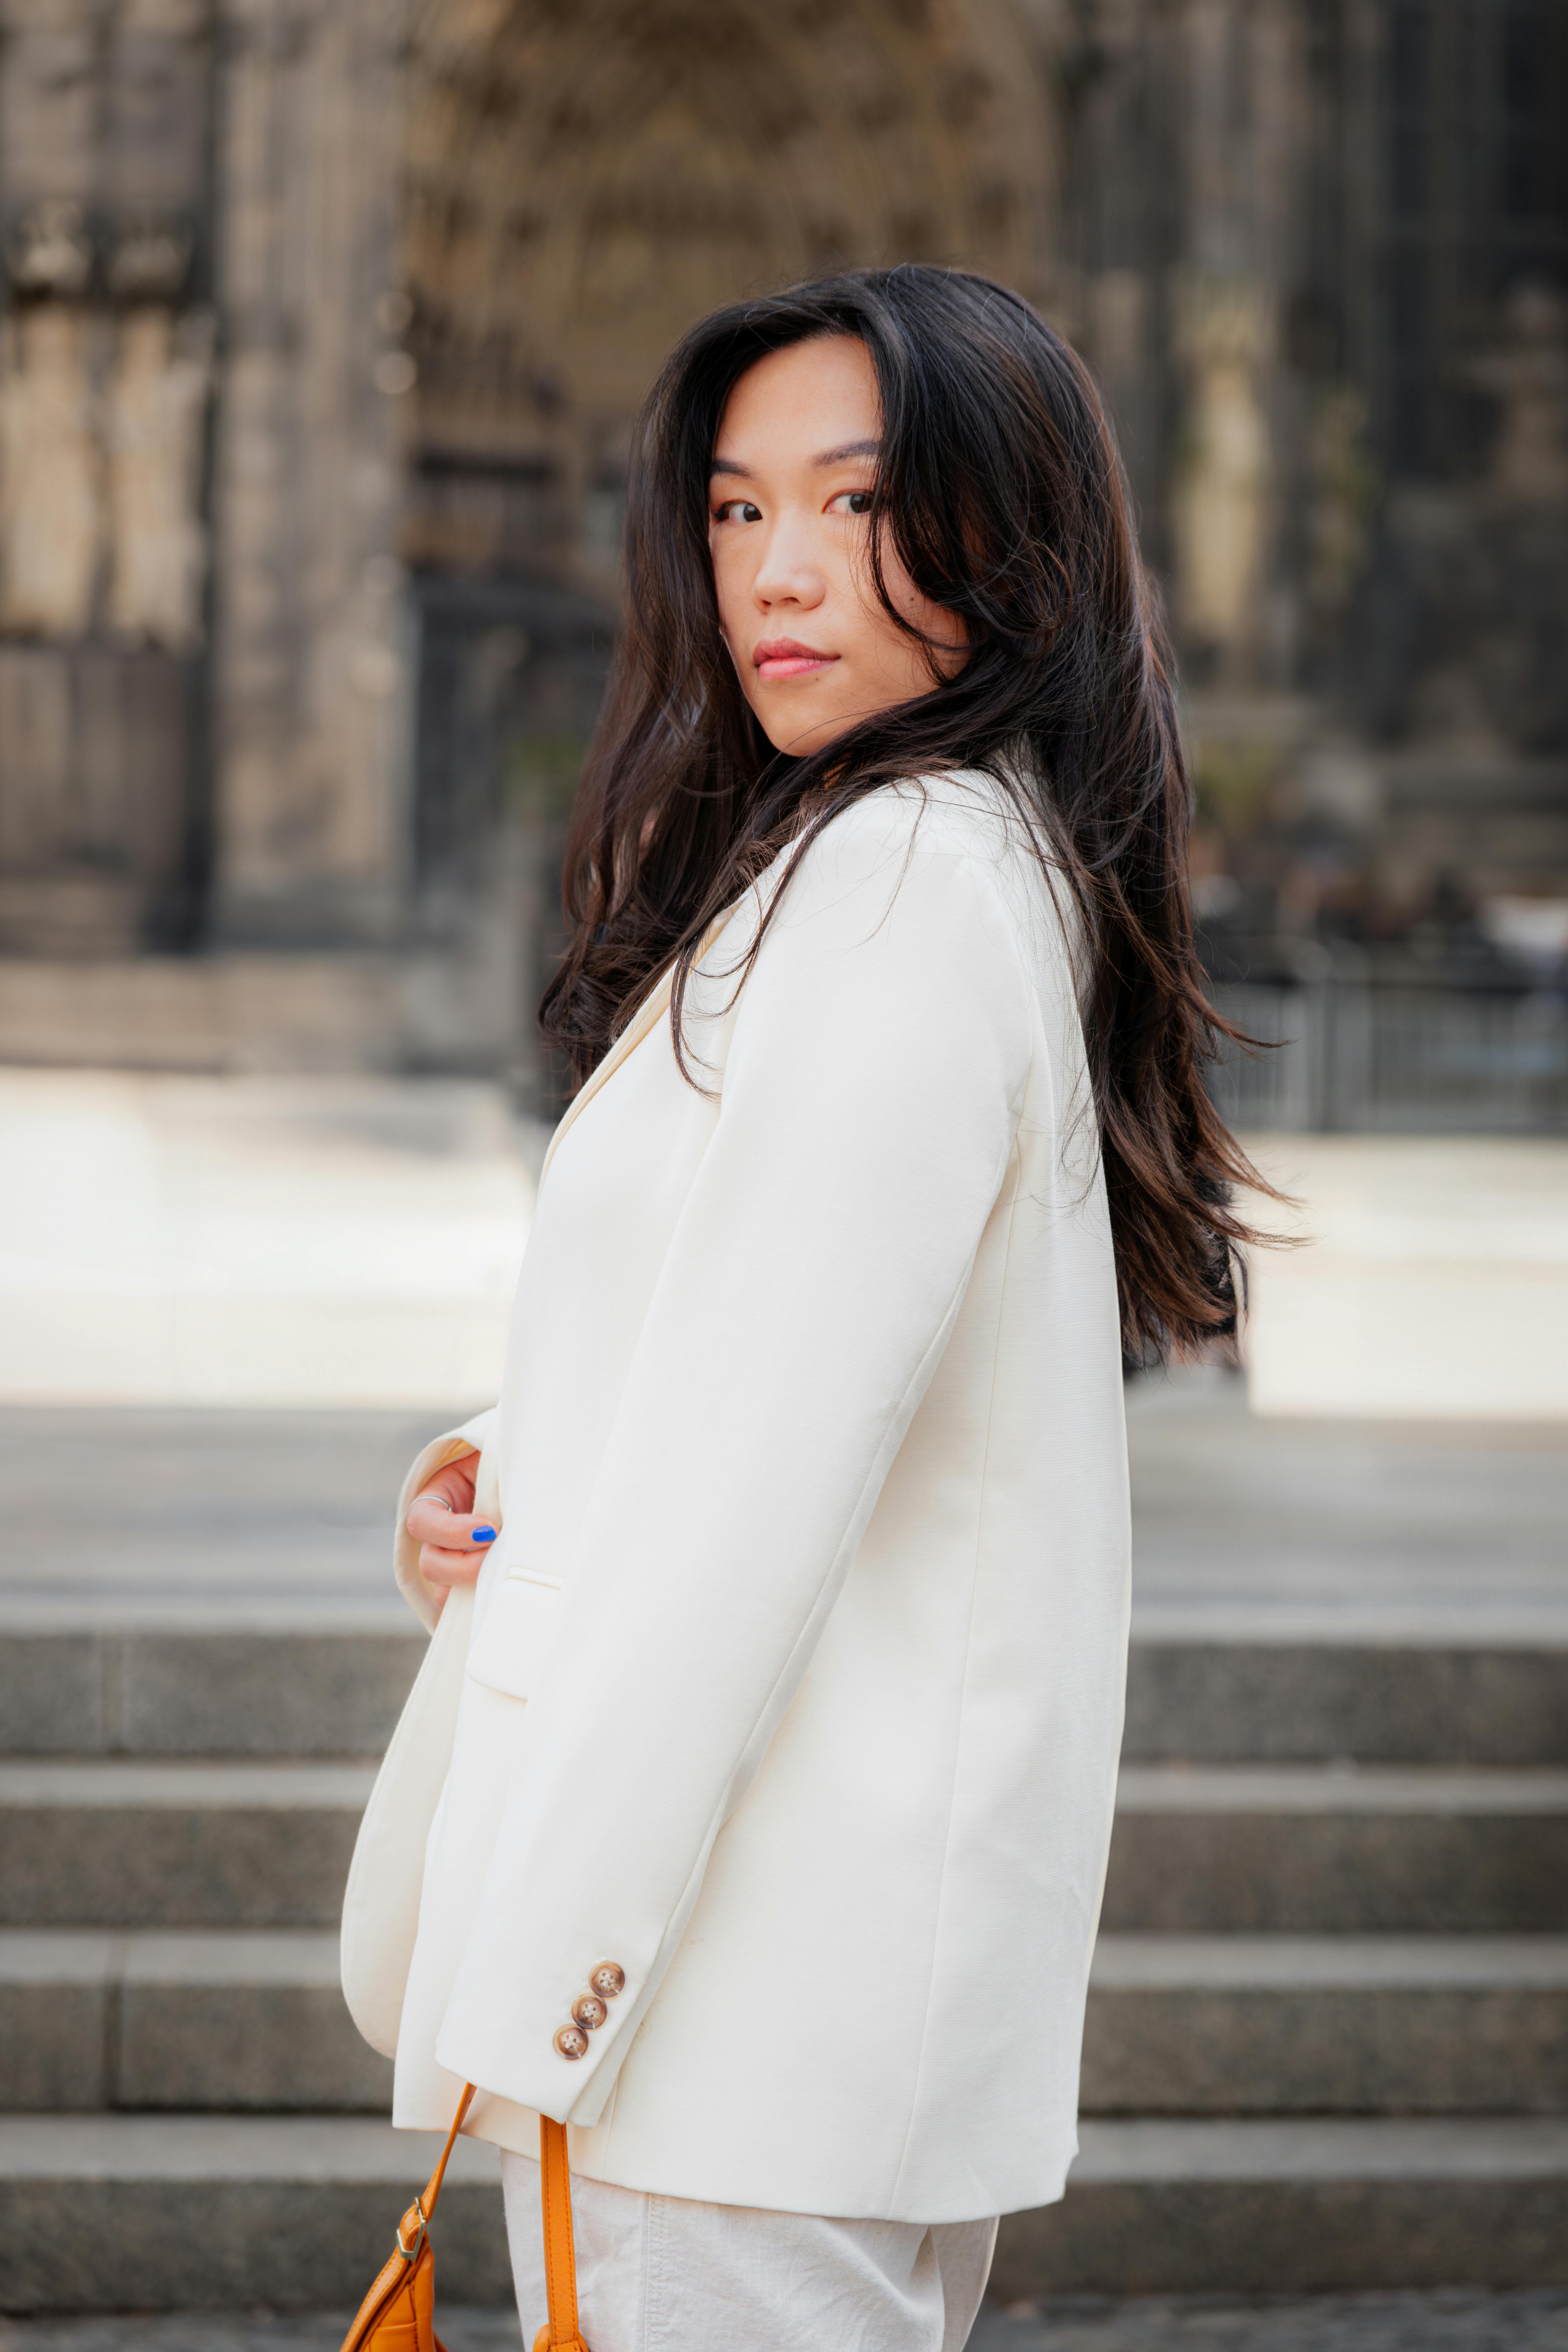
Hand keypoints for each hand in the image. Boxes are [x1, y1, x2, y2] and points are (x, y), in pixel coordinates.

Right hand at [405, 1451, 497, 1611]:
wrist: (529, 1478)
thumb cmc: (510, 1466)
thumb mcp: (496, 1465)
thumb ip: (494, 1484)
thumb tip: (501, 1521)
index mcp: (437, 1498)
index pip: (422, 1521)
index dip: (453, 1532)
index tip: (491, 1530)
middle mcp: (438, 1535)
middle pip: (430, 1565)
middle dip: (465, 1567)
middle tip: (501, 1554)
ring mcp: (452, 1562)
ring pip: (446, 1593)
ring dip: (475, 1588)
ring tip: (507, 1575)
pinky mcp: (469, 1583)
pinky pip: (467, 1604)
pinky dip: (482, 1602)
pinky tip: (506, 1594)